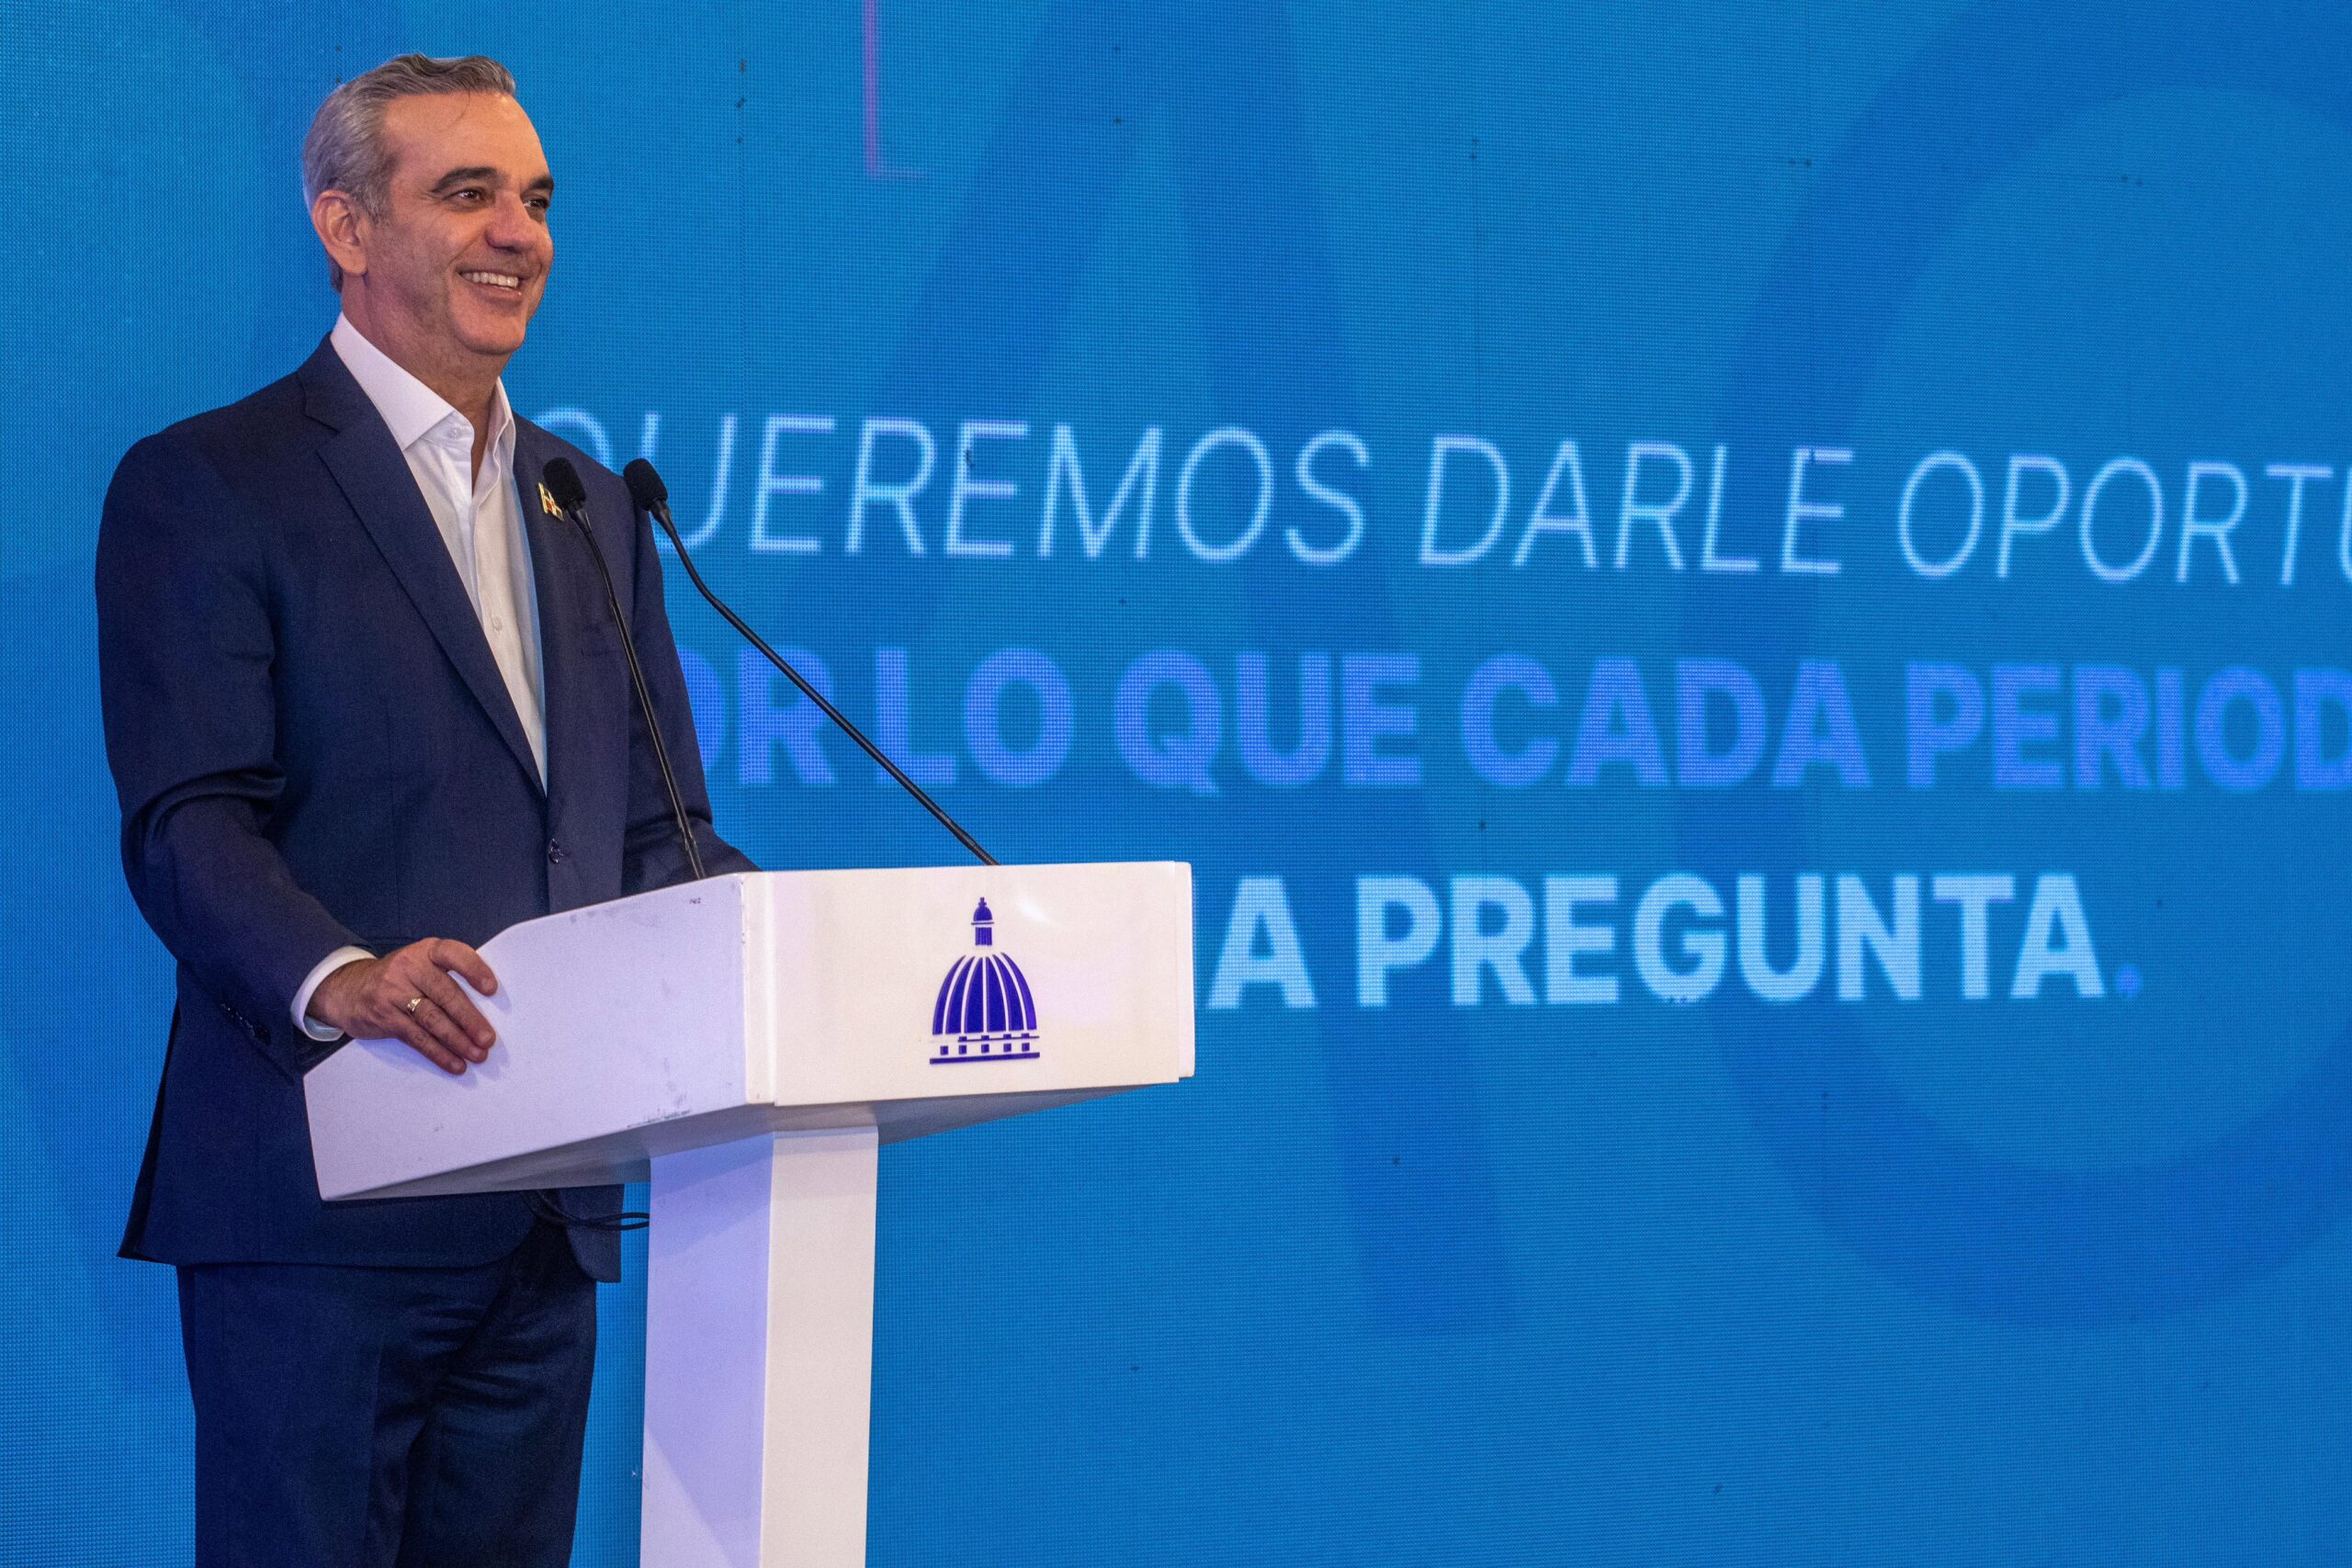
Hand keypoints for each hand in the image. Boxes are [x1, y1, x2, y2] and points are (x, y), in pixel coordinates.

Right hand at [308, 938, 499, 1075]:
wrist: (348, 989)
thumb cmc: (400, 978)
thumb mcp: (420, 964)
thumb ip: (447, 975)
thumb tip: (488, 1007)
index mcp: (426, 951)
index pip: (452, 954)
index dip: (473, 970)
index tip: (491, 989)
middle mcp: (409, 968)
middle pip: (444, 994)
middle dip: (469, 1019)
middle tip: (488, 1039)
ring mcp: (393, 992)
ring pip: (431, 1019)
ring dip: (457, 1040)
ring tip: (477, 1054)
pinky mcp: (385, 1017)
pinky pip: (416, 1037)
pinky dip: (438, 1053)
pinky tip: (454, 1064)